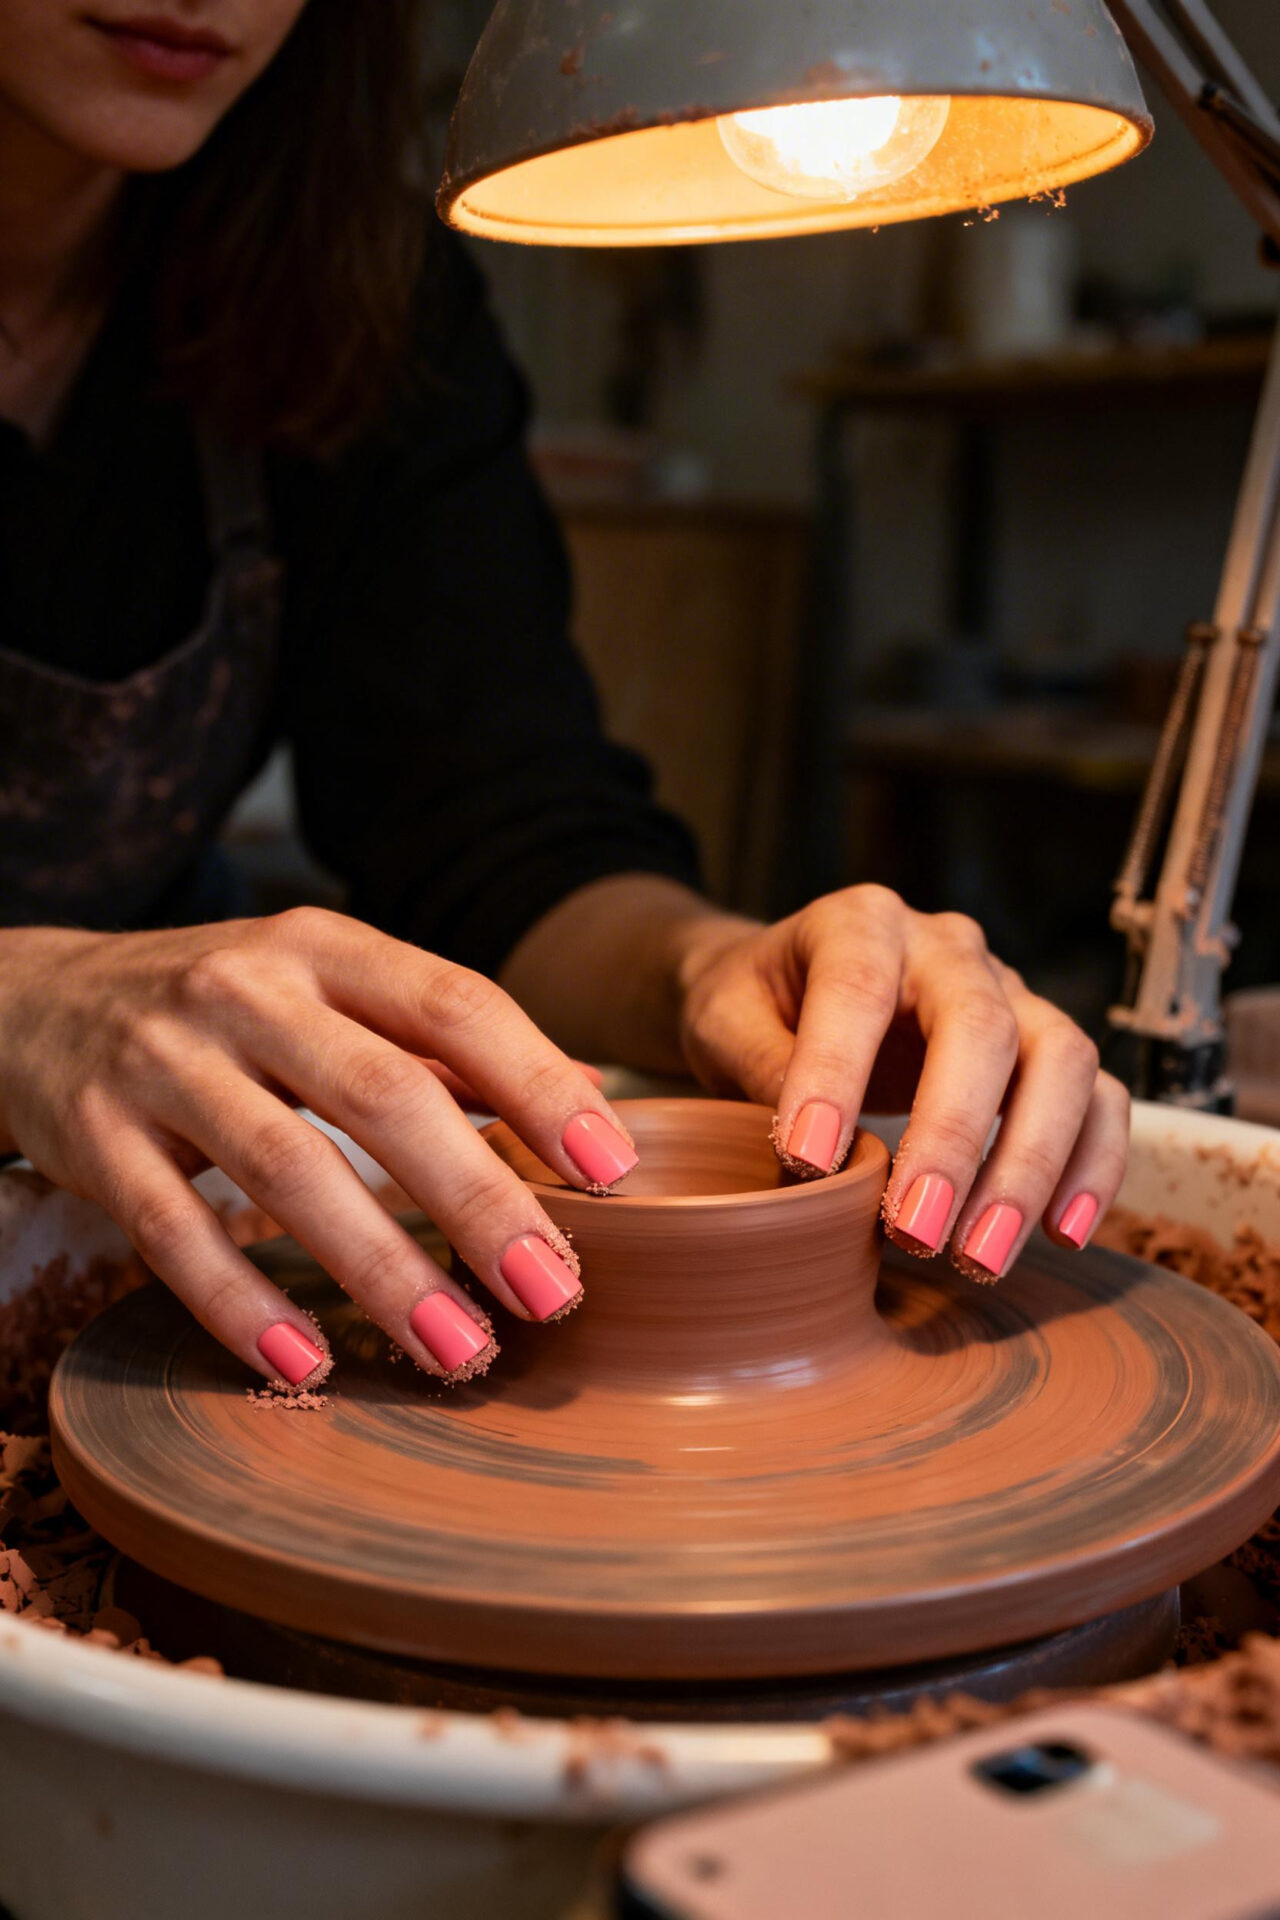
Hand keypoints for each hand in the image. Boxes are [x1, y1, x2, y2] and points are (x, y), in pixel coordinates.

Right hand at [0, 910, 640, 1386]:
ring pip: (286, 1169)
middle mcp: (248, 992)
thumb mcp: (324, 989)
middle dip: (477, 1196)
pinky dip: (242, 1302)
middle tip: (552, 1290)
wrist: (36, 1000)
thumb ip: (435, 1044)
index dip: (540, 1084)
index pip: (454, 1005)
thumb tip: (586, 1102)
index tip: (613, 1169)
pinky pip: (175, 1231)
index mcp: (325, 950)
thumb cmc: (226, 1010)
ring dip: (381, 1268)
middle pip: (382, 1093)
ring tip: (460, 1349)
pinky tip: (308, 1361)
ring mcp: (165, 1063)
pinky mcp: (95, 1139)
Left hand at [674, 886, 1127, 1279]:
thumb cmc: (756, 1006)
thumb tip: (813, 1153)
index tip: (805, 1162)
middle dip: (952, 1138)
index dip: (834, 1073)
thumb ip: (759, 1069)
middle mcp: (949, 948)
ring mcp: (1011, 993)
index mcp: (861, 922)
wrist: (789, 989)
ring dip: (1030, 1166)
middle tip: (914, 1234)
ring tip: (981, 1256)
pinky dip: (1093, 1165)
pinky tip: (1061, 1233)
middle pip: (982, 1027)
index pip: (857, 987)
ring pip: (1061, 1061)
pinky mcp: (1046, 1047)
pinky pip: (1101, 1098)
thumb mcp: (725, 1022)